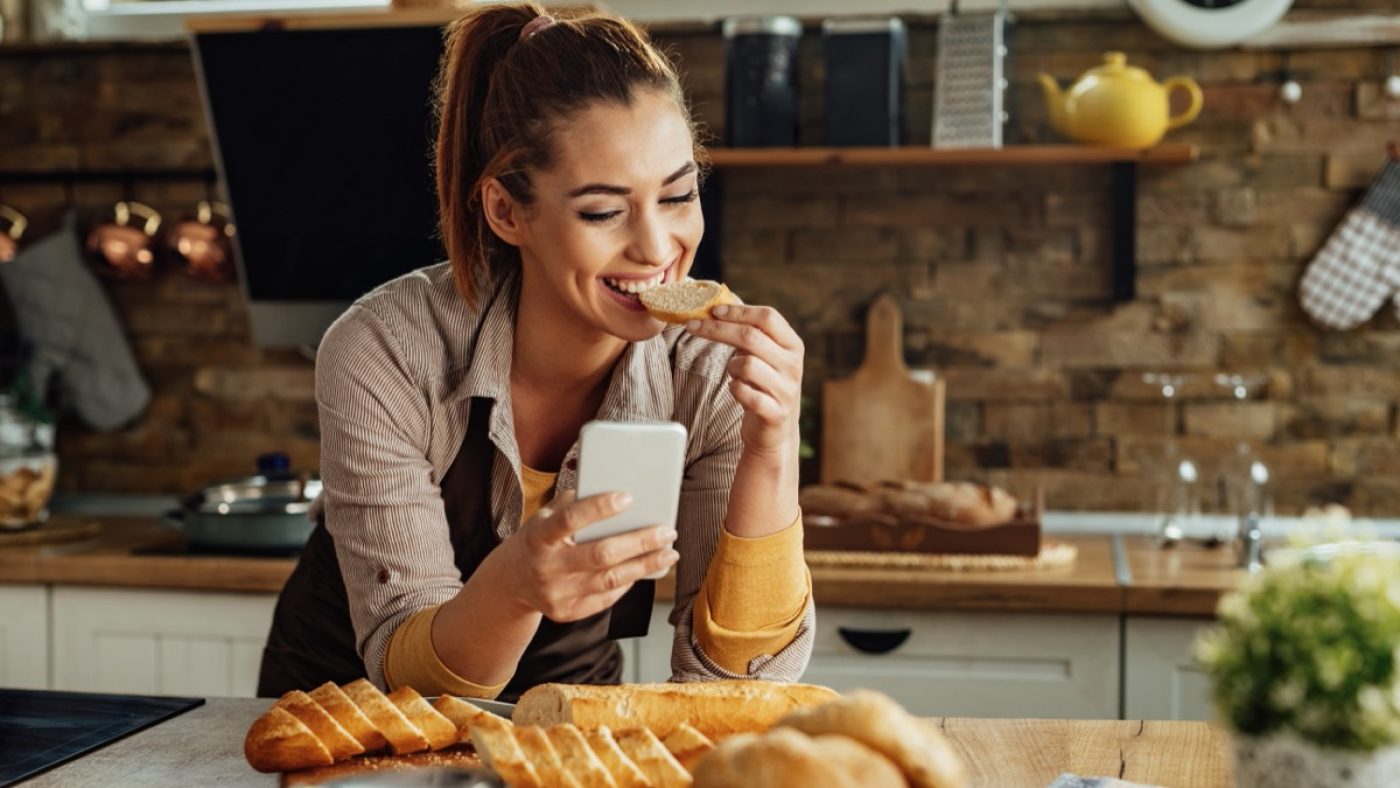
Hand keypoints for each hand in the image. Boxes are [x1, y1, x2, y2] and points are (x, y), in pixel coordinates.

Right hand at [494, 490, 678, 621]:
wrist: (511, 581)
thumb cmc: (540, 539)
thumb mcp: (546, 516)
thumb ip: (576, 504)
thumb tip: (621, 494)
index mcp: (538, 536)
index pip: (569, 520)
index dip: (599, 508)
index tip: (628, 497)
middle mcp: (545, 568)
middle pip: (600, 555)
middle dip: (639, 542)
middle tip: (667, 531)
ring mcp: (556, 594)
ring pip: (610, 580)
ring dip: (645, 565)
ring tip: (669, 552)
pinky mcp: (566, 613)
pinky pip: (606, 597)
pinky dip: (629, 581)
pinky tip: (645, 568)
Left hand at [685, 304, 804, 456]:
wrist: (776, 430)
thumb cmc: (763, 384)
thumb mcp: (763, 356)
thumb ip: (749, 333)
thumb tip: (717, 306)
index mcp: (793, 344)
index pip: (768, 317)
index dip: (738, 311)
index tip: (713, 310)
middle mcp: (793, 365)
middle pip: (751, 336)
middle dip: (717, 329)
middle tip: (693, 326)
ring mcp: (786, 389)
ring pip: (746, 364)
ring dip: (731, 366)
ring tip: (734, 373)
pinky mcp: (775, 412)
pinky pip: (744, 392)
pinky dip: (734, 389)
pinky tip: (737, 390)